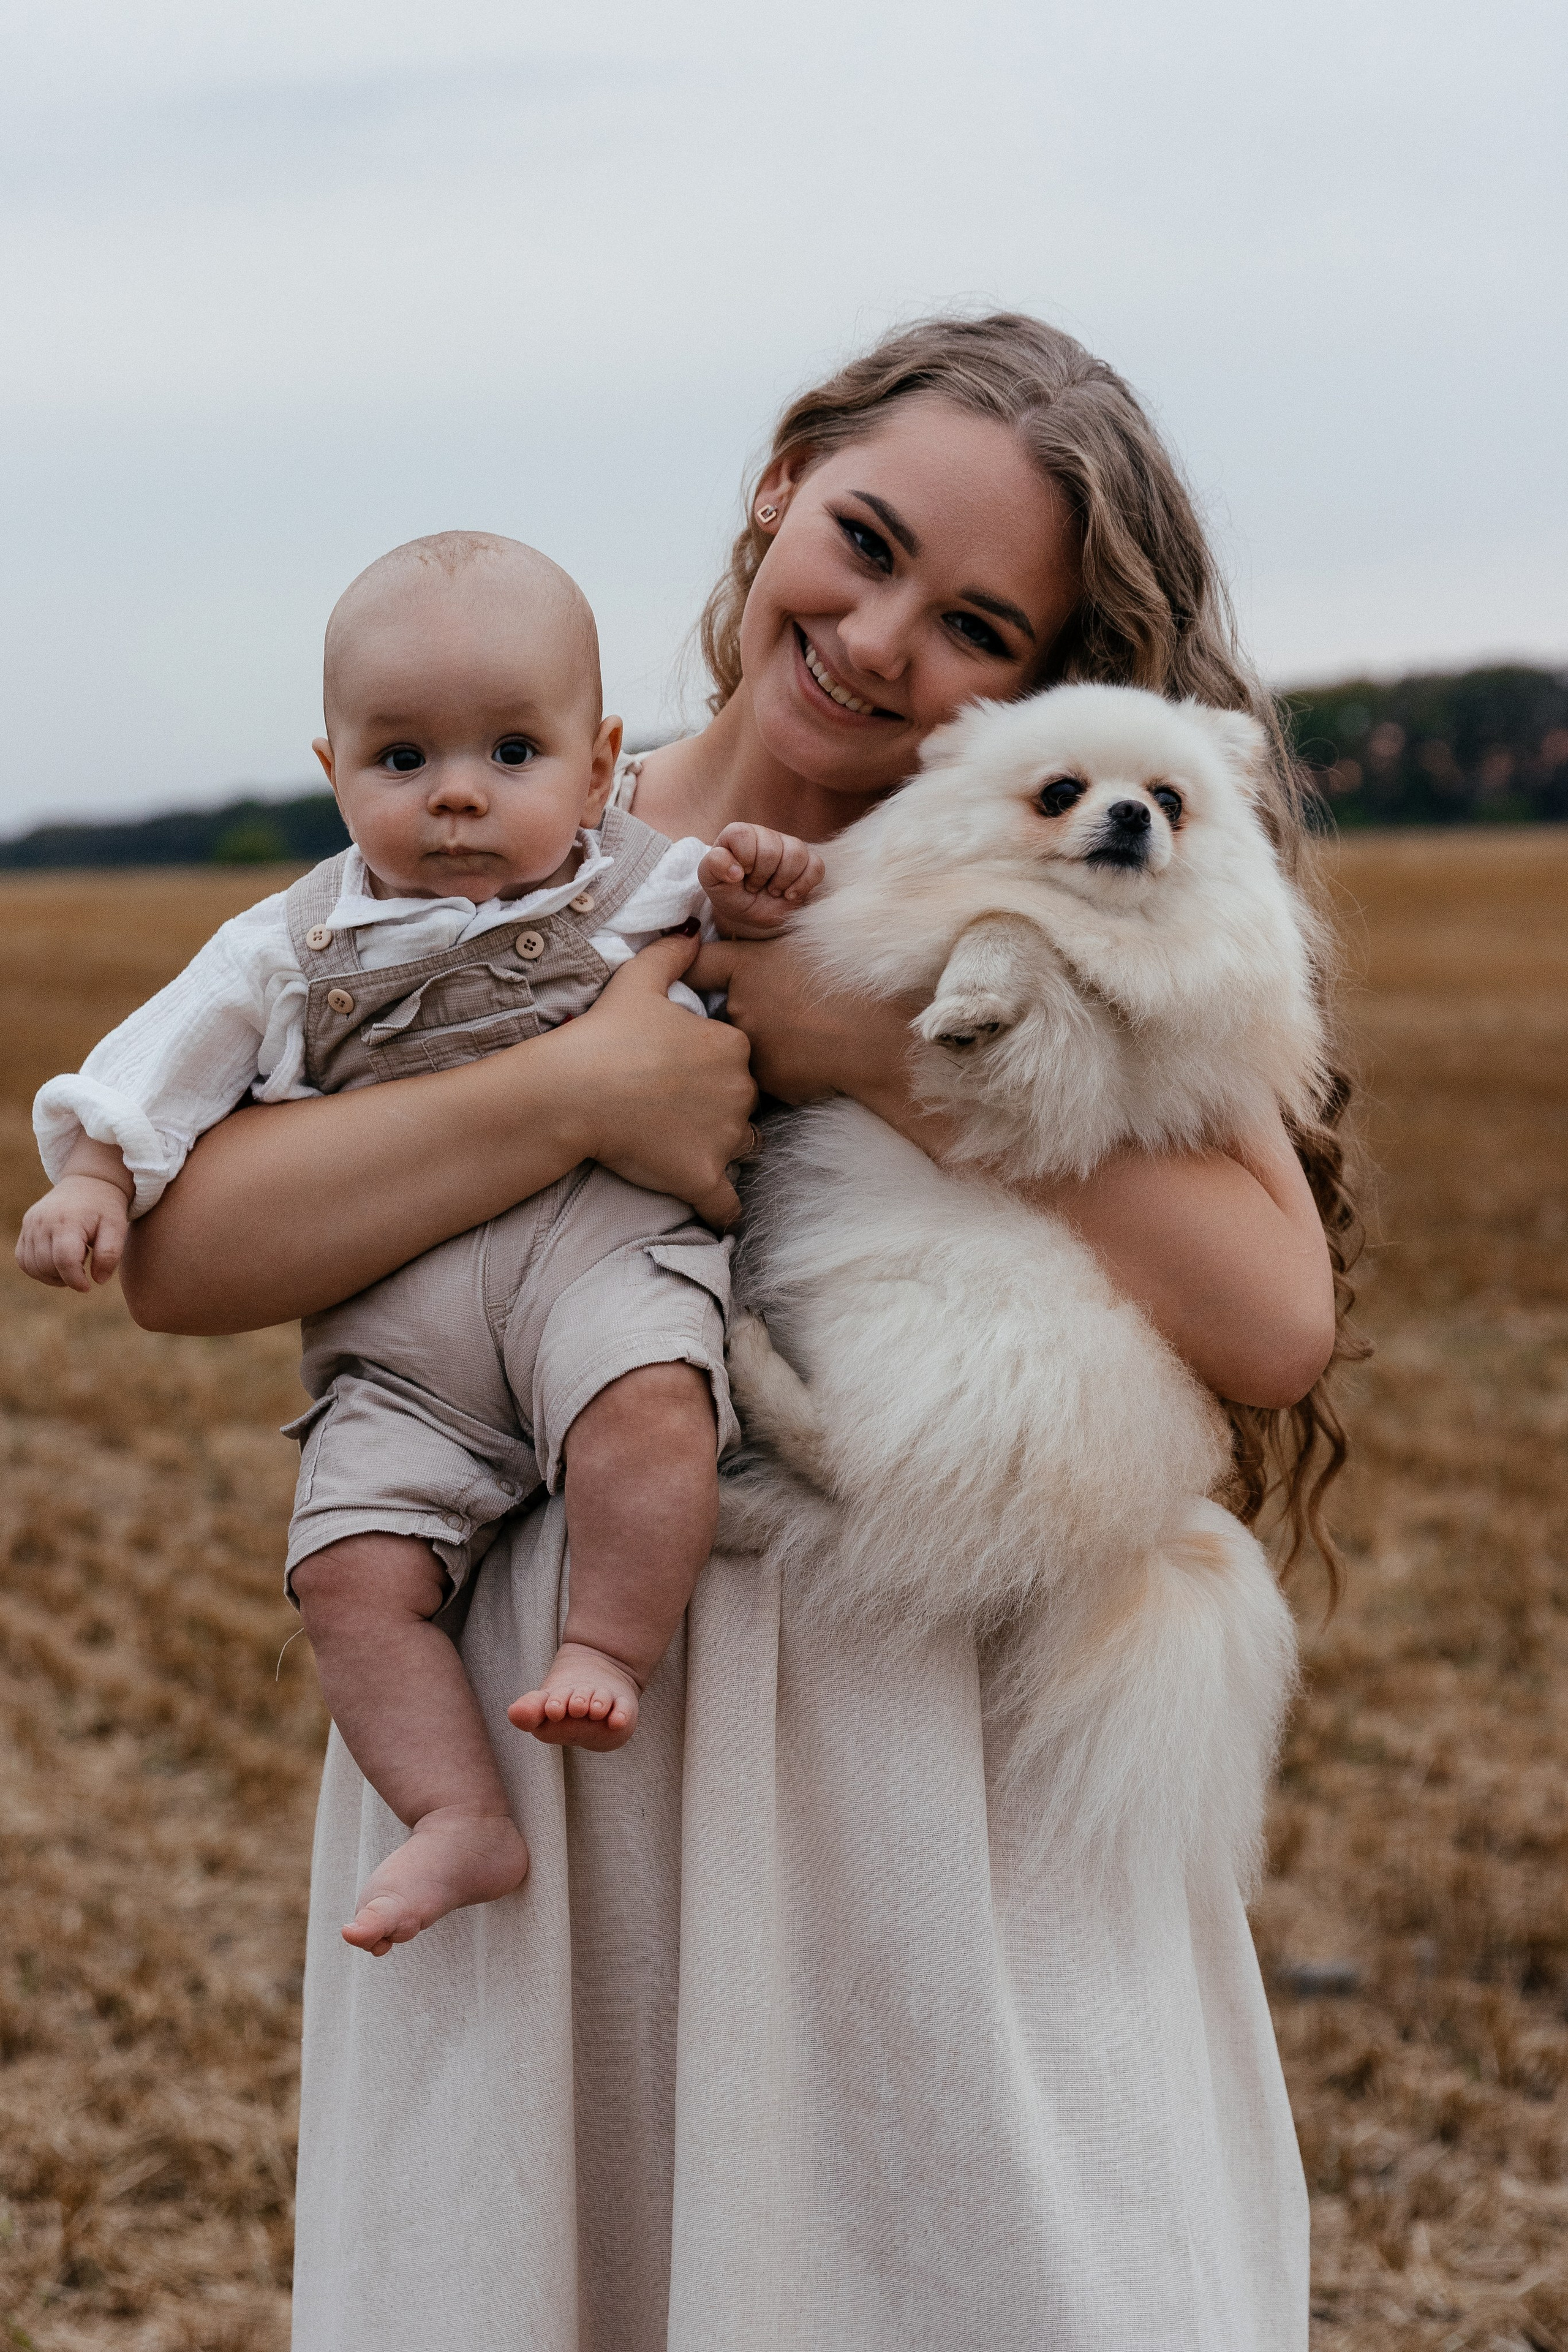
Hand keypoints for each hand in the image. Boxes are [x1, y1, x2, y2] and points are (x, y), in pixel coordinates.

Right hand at [16, 1175, 131, 1291]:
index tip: (87, 1287)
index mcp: (68, 1221)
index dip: (75, 1280)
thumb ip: (110, 1254)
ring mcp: (31, 1223)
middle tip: (83, 1266)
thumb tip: (98, 1280)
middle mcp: (43, 1221)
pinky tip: (56, 1263)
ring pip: (31, 1266)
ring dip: (50, 1276)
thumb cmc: (105, 1208)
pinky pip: (23, 1259)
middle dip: (65, 1277)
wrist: (89, 1182)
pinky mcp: (26, 1226)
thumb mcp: (117, 1228)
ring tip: (71, 1263)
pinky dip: (37, 1269)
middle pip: (46, 1266)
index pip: (64, 1261)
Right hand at [572, 933, 758, 1227]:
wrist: (571, 1090)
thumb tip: (693, 934)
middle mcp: (740, 1091)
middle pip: (746, 1105)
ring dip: (721, 1149)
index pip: (740, 1061)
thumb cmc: (603, 1035)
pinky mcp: (702, 1177)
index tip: (681, 1074)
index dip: (714, 1068)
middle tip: (675, 1110)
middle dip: (721, 1109)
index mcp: (731, 1045)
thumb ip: (672, 954)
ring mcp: (724, 1137)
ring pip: (742, 1148)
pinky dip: (722, 1208)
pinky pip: (728, 1204)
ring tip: (682, 1146)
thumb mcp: (638, 980)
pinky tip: (711, 1205)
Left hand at [692, 934, 924, 1115]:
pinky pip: (765, 1072)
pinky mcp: (767, 1082)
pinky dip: (784, 1067)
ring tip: (808, 1033)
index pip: (697, 965)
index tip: (685, 969)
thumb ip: (767, 953)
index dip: (688, 965)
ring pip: (743, 1044)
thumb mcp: (809, 948)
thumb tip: (744, 960)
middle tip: (783, 1007)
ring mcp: (750, 1049)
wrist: (885, 1039)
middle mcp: (738, 1008)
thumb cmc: (856, 984)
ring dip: (763, 1041)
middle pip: (721, 1008)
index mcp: (746, 969)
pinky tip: (817, 1058)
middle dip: (740, 1010)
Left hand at [698, 824, 826, 939]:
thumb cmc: (730, 892)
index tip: (740, 875)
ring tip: (773, 890)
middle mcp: (765, 835)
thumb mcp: (711, 881)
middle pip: (772, 848)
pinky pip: (816, 866)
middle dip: (762, 876)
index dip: (744, 859)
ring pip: (797, 853)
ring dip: (783, 881)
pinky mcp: (808, 861)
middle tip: (755, 886)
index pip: (743, 834)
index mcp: (739, 834)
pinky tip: (790, 894)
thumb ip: (714, 866)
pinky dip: (804, 884)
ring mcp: (788, 846)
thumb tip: (736, 871)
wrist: (749, 910)